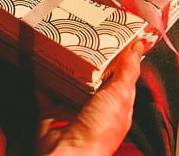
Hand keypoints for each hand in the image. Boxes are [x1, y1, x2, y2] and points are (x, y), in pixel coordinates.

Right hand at [36, 39, 143, 155]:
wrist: (68, 153)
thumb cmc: (99, 133)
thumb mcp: (120, 96)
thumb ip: (127, 73)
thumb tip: (137, 49)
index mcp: (115, 105)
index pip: (120, 76)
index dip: (119, 57)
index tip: (115, 35)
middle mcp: (94, 108)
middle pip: (92, 77)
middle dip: (89, 59)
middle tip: (86, 35)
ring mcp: (71, 110)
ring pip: (68, 82)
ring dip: (66, 67)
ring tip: (64, 44)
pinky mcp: (50, 112)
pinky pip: (44, 91)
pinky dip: (42, 78)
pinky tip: (41, 63)